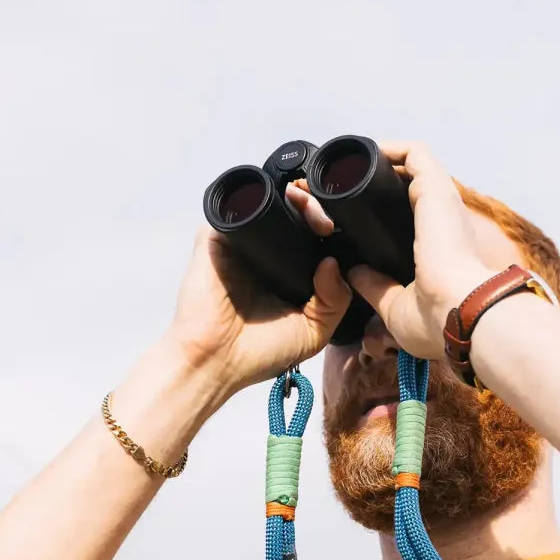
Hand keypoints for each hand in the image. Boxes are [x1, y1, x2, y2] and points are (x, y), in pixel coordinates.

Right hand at [166, 190, 350, 394]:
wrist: (215, 362)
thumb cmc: (261, 352)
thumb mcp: (314, 331)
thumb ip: (335, 299)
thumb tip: (332, 262)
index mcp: (290, 271)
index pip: (315, 236)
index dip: (332, 225)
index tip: (343, 229)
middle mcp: (267, 252)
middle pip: (295, 213)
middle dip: (316, 205)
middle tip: (326, 218)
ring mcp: (241, 242)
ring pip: (269, 203)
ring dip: (292, 197)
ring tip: (309, 206)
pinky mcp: (216, 236)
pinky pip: (237, 205)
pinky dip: (257, 198)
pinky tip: (281, 206)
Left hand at [346, 141, 494, 359]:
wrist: (458, 313)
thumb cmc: (438, 319)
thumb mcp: (396, 307)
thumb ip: (375, 286)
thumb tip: (354, 272)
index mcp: (438, 248)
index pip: (410, 217)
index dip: (380, 211)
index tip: (344, 213)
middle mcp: (443, 220)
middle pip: (407, 188)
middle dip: (372, 183)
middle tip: (334, 189)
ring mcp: (441, 201)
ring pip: (410, 166)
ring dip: (377, 162)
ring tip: (344, 168)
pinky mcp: (435, 186)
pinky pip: (413, 153)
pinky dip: (389, 148)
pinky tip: (362, 155)